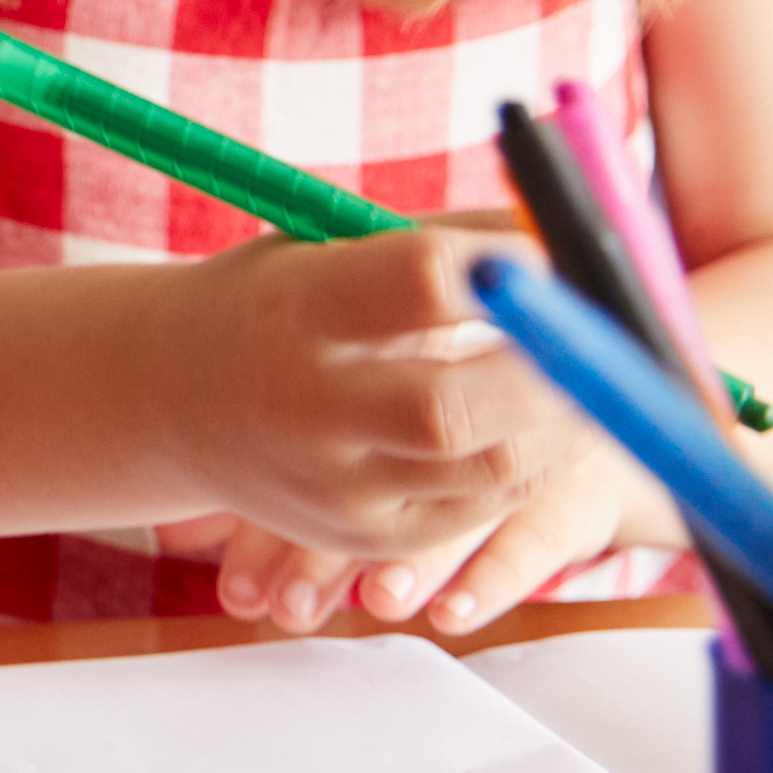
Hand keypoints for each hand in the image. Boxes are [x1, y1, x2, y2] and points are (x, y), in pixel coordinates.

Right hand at [137, 229, 656, 630]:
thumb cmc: (279, 300)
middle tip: (599, 335)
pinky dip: (534, 463)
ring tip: (585, 380)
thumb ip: (459, 239)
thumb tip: (579, 234)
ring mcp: (336, 487)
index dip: (513, 272)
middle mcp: (305, 408)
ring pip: (491, 469)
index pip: (423, 284)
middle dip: (553, 370)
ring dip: (565, 422)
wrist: (172, 397)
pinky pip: (484, 508)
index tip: (556, 257)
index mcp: (296, 308)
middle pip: (456, 405)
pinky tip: (540, 425)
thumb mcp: (338, 245)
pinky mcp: (370, 538)